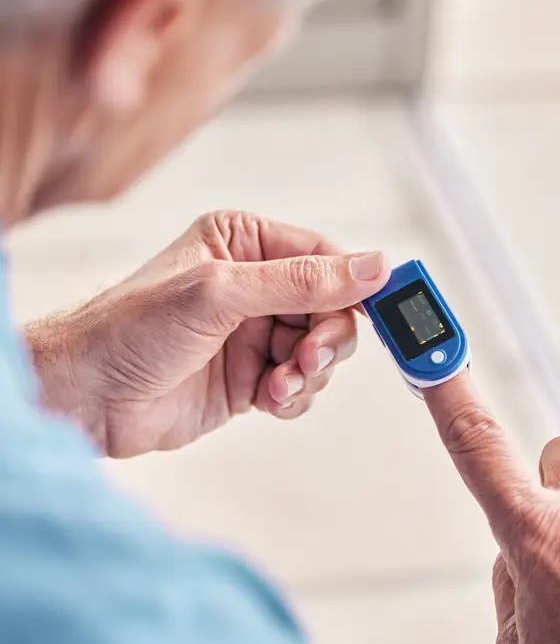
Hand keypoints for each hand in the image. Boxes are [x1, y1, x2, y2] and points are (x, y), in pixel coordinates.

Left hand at [28, 212, 389, 457]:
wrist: (88, 398)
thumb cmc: (132, 329)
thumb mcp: (222, 293)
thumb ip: (302, 281)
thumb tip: (373, 266)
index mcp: (244, 242)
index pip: (324, 257)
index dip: (357, 284)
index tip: (388, 307)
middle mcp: (254, 285)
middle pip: (330, 308)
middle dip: (326, 339)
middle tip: (309, 360)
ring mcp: (254, 332)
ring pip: (320, 350)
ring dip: (309, 372)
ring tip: (278, 385)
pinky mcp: (252, 375)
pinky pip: (301, 384)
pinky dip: (295, 396)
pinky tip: (268, 400)